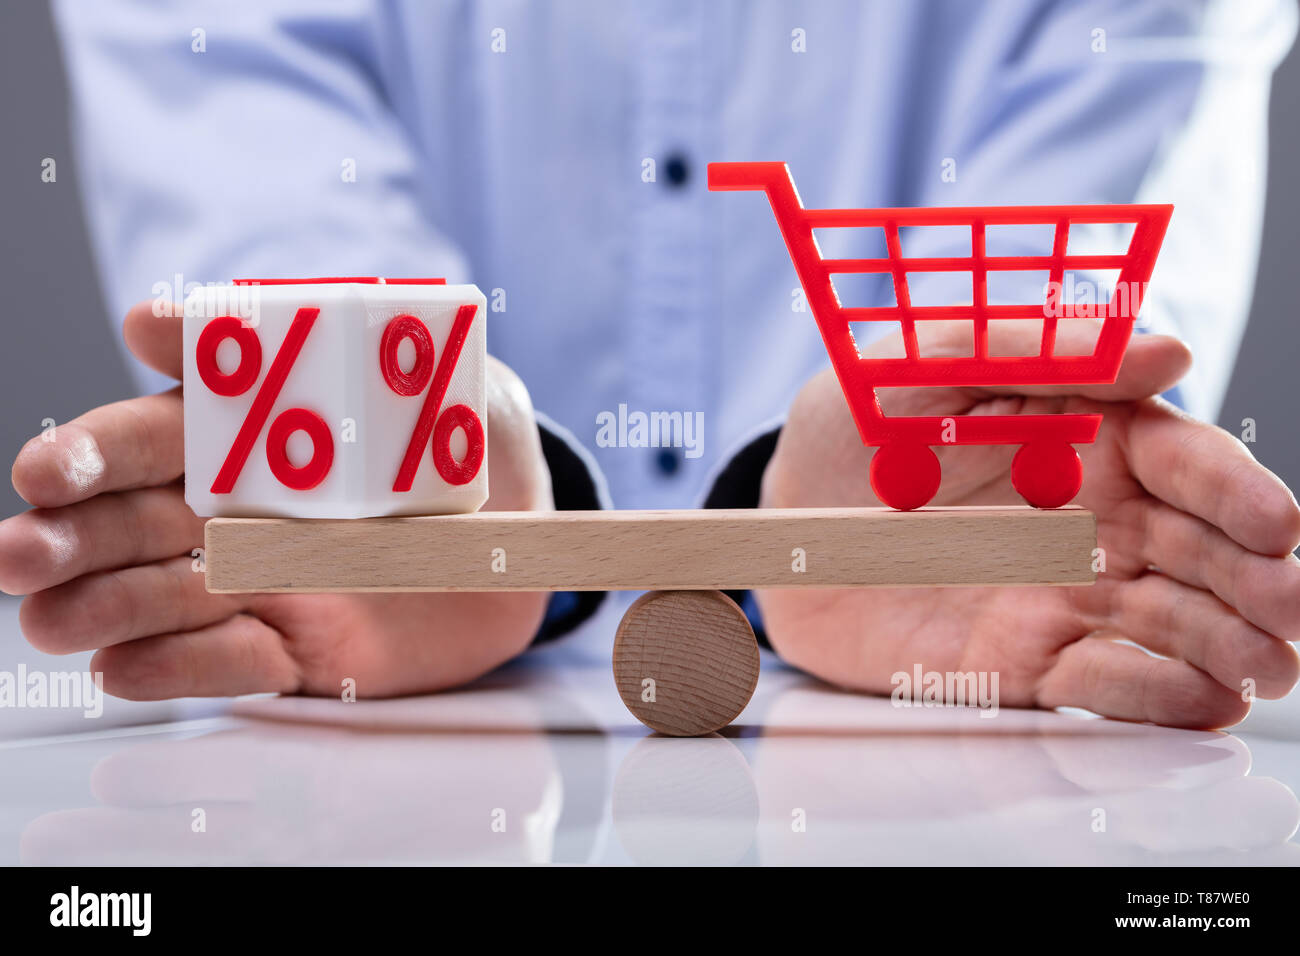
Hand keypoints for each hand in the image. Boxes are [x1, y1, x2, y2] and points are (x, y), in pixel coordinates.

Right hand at [0, 302, 553, 699]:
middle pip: (137, 522)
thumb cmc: (477, 438)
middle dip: (73, 537)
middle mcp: (244, 511)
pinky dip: (177, 669)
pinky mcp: (302, 650)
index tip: (48, 470)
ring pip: (166, 597)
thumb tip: (159, 322)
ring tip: (47, 621)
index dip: (97, 451)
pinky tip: (120, 670)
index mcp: (257, 436)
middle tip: (19, 555)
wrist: (543, 539)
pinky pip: (231, 663)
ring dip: (104, 609)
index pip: (157, 436)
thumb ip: (324, 335)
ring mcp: (268, 584)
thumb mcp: (433, 371)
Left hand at [758, 319, 1299, 728]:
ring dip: (1227, 645)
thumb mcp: (918, 362)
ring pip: (1168, 623)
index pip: (1180, 460)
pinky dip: (1153, 696)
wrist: (779, 517)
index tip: (1273, 522)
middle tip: (1290, 606)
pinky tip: (1204, 703)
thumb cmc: (852, 420)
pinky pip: (1098, 682)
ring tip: (1268, 667)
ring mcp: (1061, 594)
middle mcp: (1091, 519)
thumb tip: (1167, 351)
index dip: (1232, 490)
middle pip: (1197, 549)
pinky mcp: (1021, 661)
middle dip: (1255, 578)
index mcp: (1082, 434)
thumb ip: (1029, 349)